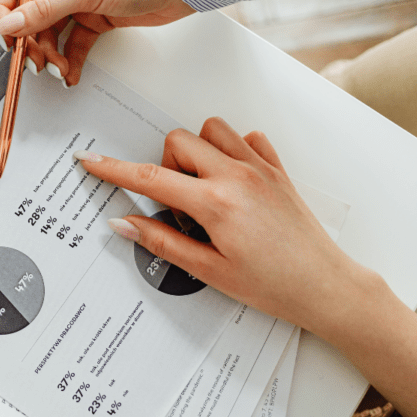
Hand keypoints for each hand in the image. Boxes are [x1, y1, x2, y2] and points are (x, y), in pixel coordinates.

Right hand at [0, 0, 193, 86]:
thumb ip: (45, 10)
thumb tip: (11, 23)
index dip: (4, 9)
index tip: (7, 35)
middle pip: (28, 13)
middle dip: (30, 40)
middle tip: (34, 62)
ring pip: (49, 32)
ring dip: (50, 54)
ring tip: (59, 69)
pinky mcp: (93, 18)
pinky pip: (71, 42)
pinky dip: (69, 59)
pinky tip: (70, 73)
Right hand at [75, 118, 382, 337]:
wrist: (324, 286)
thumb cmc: (273, 284)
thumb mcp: (209, 270)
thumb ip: (162, 242)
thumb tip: (125, 223)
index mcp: (216, 203)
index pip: (150, 178)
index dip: (113, 169)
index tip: (92, 160)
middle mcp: (237, 176)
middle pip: (178, 141)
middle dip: (165, 165)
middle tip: (175, 204)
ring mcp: (259, 168)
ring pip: (211, 130)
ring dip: (197, 151)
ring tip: (202, 189)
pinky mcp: (277, 169)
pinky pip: (246, 138)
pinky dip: (232, 151)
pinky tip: (231, 181)